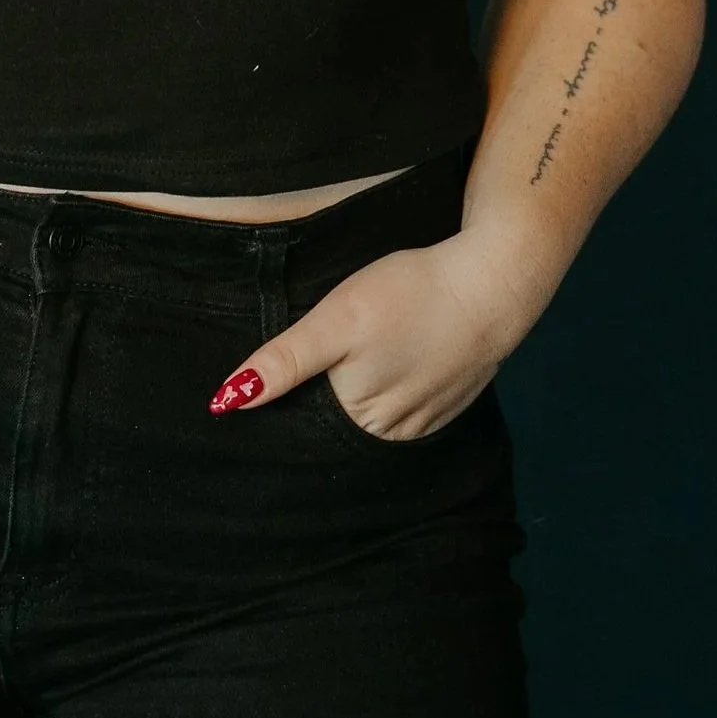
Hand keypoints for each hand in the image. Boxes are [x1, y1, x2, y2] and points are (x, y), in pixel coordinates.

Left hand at [214, 234, 518, 441]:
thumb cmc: (410, 295)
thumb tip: (224, 402)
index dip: (280, 403)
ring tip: (352, 361)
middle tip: (319, 357)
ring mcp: (423, 422)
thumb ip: (283, 362)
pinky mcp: (446, 403)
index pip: (300, 424)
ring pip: (368, 418)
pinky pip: (403, 409)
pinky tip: (387, 364)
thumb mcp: (335, 320)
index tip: (266, 381)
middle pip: (334, 424)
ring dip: (353, 401)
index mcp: (356, 418)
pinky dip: (390, 392)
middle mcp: (389, 434)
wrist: (492, 284)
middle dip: (314, 404)